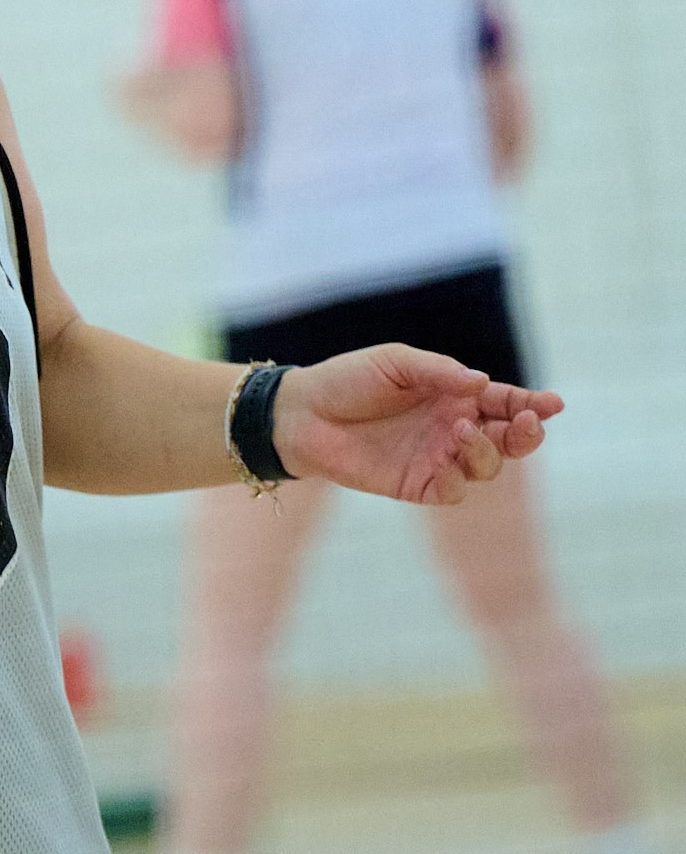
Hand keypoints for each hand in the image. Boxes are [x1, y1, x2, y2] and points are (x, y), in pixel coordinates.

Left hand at [273, 343, 560, 504]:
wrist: (302, 413)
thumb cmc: (347, 380)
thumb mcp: (395, 363)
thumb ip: (439, 372)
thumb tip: (483, 383)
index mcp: (454, 396)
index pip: (504, 402)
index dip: (531, 404)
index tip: (552, 404)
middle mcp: (453, 428)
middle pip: (509, 439)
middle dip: (526, 433)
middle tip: (528, 422)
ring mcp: (438, 458)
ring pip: (487, 466)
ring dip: (487, 449)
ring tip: (461, 428)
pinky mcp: (417, 485)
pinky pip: (454, 490)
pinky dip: (459, 478)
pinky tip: (448, 458)